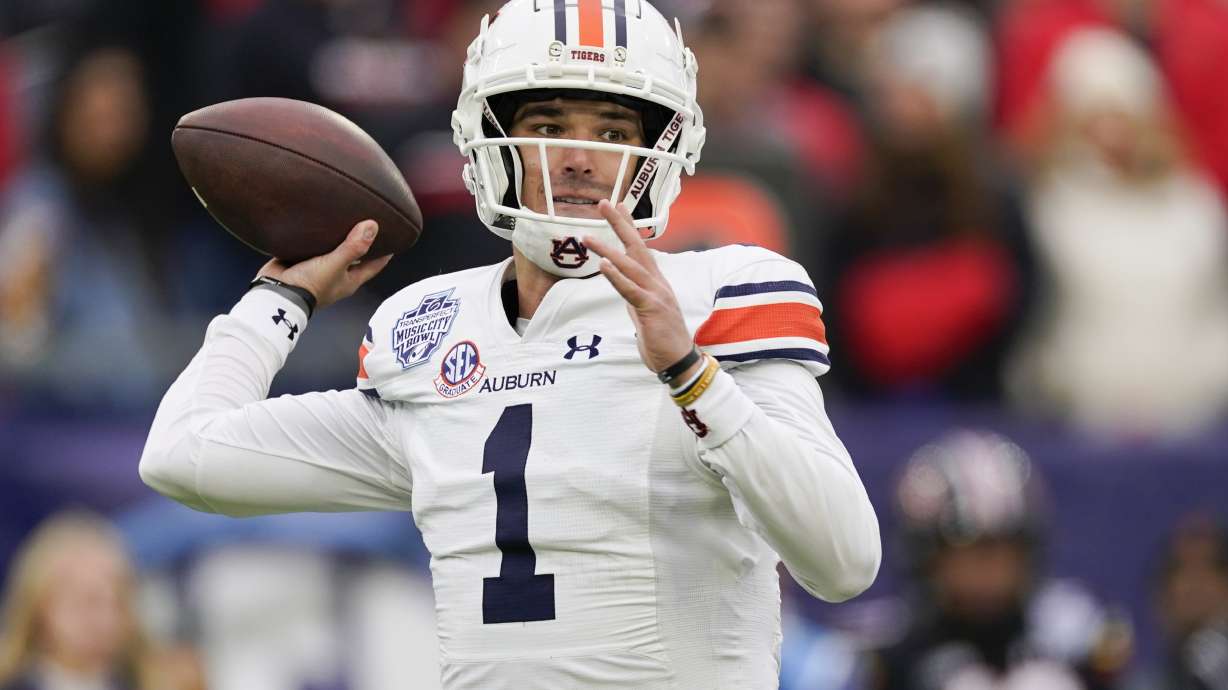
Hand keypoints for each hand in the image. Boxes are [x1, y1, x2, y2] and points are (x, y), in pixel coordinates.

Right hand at [256, 220, 392, 309]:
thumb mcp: (335, 264)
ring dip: (337, 238)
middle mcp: (336, 275)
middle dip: (362, 242)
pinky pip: (312, 247)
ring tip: (344, 217)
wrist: (276, 293)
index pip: (374, 265)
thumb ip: (353, 247)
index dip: (385, 253)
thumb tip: (373, 226)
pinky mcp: (300, 262)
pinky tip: (318, 222)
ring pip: (333, 250)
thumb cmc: (310, 285)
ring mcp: (318, 269)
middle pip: (355, 256)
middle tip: (368, 221)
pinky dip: (316, 237)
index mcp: (349, 280)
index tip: (395, 237)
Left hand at [585, 200, 699, 377]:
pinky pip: (630, 290)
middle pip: (637, 247)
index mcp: (656, 282)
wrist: (680, 362)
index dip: (629, 226)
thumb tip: (623, 286)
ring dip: (607, 249)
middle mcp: (657, 283)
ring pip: (630, 265)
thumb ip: (636, 296)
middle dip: (620, 224)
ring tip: (587, 236)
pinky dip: (616, 276)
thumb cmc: (663, 339)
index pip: (640, 248)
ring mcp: (656, 295)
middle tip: (604, 203)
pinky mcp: (651, 309)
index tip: (618, 205)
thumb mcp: (646, 312)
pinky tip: (602, 264)